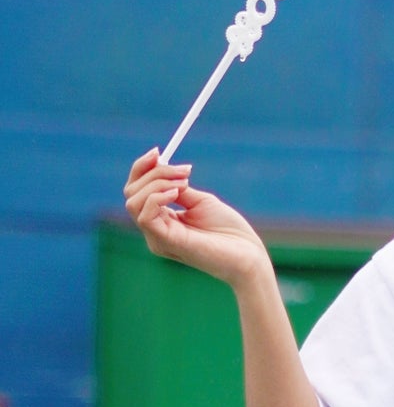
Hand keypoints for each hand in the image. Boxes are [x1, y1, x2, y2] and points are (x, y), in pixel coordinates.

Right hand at [123, 147, 269, 289]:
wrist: (248, 255)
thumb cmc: (229, 231)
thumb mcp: (200, 201)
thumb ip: (177, 188)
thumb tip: (162, 168)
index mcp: (163, 221)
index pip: (136, 191)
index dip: (142, 168)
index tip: (158, 151)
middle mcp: (155, 231)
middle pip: (132, 193)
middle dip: (152, 172)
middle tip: (183, 170)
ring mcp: (158, 239)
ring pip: (134, 202)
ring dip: (156, 183)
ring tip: (184, 184)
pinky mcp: (166, 243)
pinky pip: (145, 216)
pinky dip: (156, 198)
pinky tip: (176, 193)